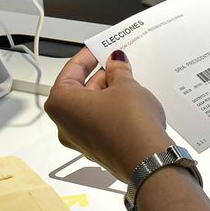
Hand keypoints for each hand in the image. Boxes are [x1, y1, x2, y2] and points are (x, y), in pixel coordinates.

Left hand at [45, 49, 171, 181]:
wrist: (148, 162)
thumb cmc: (130, 127)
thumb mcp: (126, 86)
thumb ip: (117, 70)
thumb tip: (115, 62)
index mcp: (60, 104)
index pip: (71, 71)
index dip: (87, 57)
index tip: (99, 48)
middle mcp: (64, 125)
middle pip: (78, 91)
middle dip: (100, 76)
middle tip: (118, 64)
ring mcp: (80, 140)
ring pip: (89, 108)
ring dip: (106, 94)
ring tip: (128, 82)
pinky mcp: (96, 150)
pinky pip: (99, 123)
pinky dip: (110, 111)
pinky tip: (129, 103)